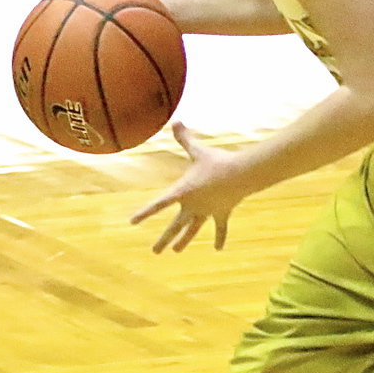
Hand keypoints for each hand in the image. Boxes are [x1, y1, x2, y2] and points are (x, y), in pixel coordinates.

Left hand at [130, 123, 249, 252]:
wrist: (240, 174)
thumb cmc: (217, 161)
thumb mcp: (199, 150)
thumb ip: (185, 138)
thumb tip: (176, 120)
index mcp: (182, 192)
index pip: (159, 205)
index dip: (145, 213)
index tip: (132, 223)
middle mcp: (192, 206)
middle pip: (175, 226)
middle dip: (164, 239)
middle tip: (155, 252)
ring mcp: (207, 212)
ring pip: (193, 229)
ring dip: (184, 241)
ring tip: (175, 251)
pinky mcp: (221, 213)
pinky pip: (219, 228)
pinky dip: (219, 238)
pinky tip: (218, 249)